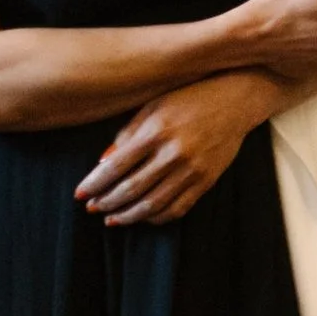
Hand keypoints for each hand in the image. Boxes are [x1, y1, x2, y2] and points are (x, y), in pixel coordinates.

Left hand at [77, 73, 278, 226]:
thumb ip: (127, 133)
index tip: (79, 195)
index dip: (94, 184)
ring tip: (112, 218)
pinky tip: (142, 216)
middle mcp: (174, 153)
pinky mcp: (207, 181)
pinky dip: (156, 218)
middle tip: (92, 208)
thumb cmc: (189, 96)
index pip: (116, 166)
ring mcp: (193, 169)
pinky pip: (177, 208)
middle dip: (106, 202)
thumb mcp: (154, 105)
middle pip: (131, 189)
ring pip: (153, 205)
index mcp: (156, 130)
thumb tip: (102, 163)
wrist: (236, 98)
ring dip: (128, 216)